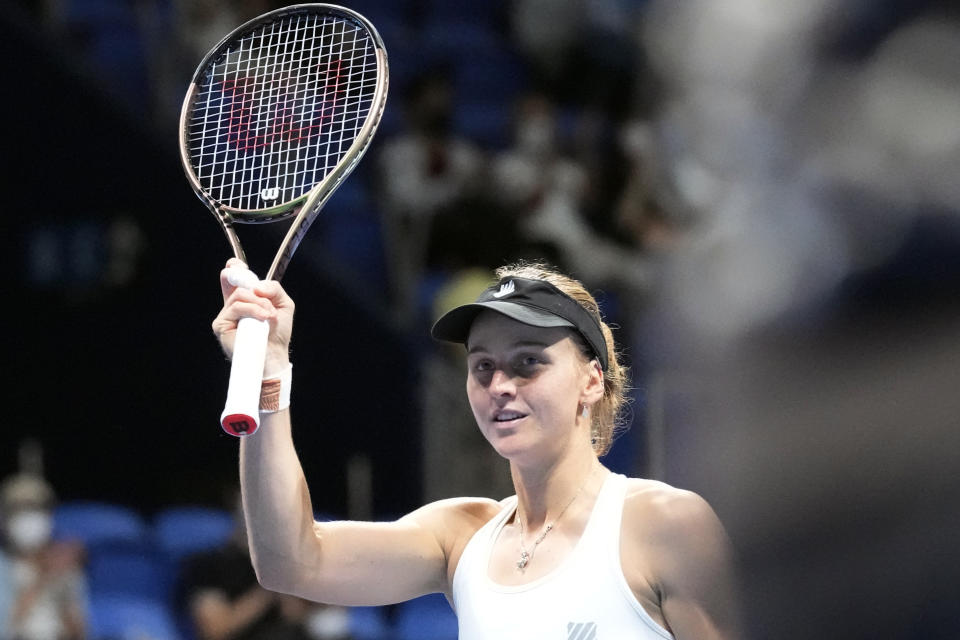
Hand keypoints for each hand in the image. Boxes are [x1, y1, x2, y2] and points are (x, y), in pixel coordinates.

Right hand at [212, 258, 294, 373]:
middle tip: (270, 307)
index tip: (236, 265)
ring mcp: (225, 315)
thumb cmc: (277, 333)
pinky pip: (236, 308)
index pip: (233, 280)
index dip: (233, 270)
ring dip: (259, 304)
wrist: (275, 354)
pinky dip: (252, 310)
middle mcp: (232, 306)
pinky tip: (262, 320)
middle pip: (238, 285)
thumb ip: (273, 289)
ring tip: (269, 317)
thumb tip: (257, 286)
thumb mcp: (283, 304)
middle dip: (258, 293)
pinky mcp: (221, 325)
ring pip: (239, 296)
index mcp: (245, 300)